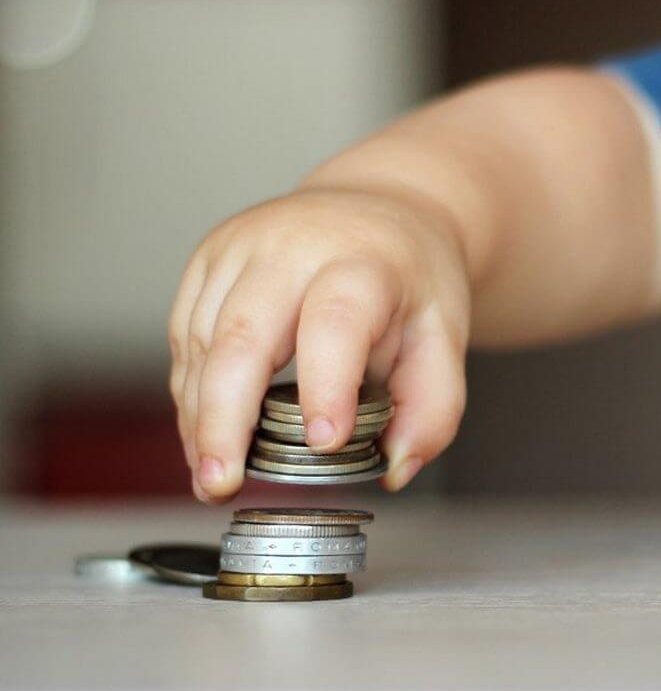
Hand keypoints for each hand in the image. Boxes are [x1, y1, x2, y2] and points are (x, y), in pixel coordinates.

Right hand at [168, 186, 471, 502]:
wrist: (382, 208)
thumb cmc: (409, 275)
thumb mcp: (445, 334)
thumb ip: (434, 407)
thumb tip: (397, 465)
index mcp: (364, 259)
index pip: (338, 320)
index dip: (327, 384)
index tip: (325, 443)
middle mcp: (294, 243)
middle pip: (243, 333)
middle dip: (225, 418)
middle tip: (223, 482)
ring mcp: (242, 246)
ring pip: (202, 341)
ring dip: (200, 416)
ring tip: (214, 476)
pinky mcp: (207, 258)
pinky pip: (185, 335)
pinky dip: (191, 392)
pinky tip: (206, 432)